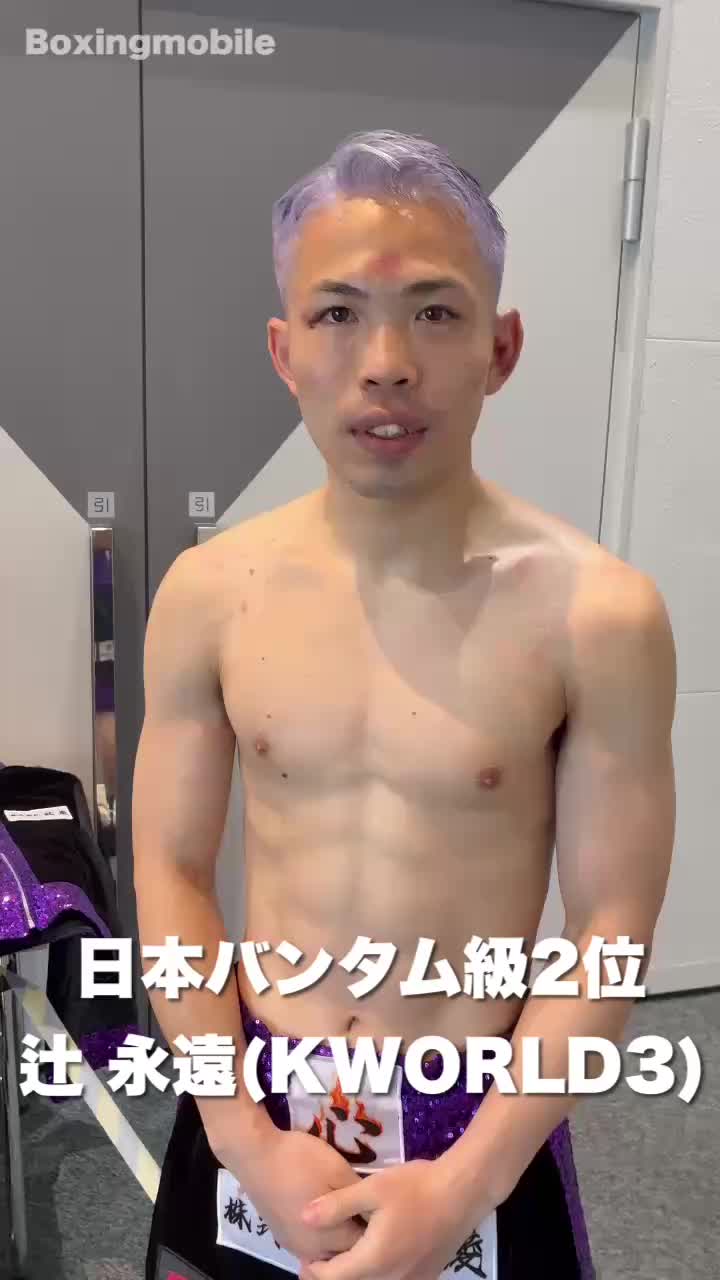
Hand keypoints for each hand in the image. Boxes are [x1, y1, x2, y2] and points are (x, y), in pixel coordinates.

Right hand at [212, 1126, 365, 1261]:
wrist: (255, 1156)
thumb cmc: (300, 1161)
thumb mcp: (338, 1170)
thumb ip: (358, 1197)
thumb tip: (373, 1212)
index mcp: (330, 1237)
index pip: (363, 1243)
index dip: (373, 1224)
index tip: (375, 1205)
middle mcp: (312, 1250)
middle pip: (343, 1251)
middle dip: (355, 1233)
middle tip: (359, 1206)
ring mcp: (294, 1246)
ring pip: (325, 1250)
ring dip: (336, 1236)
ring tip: (341, 1209)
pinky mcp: (282, 1238)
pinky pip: (308, 1246)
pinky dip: (318, 1235)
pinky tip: (321, 1215)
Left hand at [297, 1158, 490, 1279]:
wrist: (463, 1192)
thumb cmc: (416, 1187)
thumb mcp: (373, 1189)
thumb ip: (336, 1205)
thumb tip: (303, 1217)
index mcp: (375, 1261)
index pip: (333, 1278)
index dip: (314, 1269)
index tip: (304, 1255)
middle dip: (333, 1274)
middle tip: (318, 1257)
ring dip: (356, 1274)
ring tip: (344, 1254)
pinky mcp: (427, 1276)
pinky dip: (378, 1274)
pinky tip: (375, 1253)